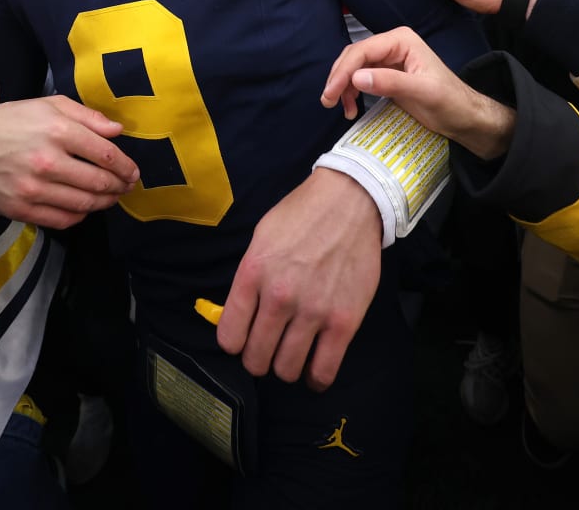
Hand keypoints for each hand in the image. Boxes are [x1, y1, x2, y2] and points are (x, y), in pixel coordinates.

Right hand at [0, 97, 139, 228]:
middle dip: (119, 186)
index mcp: (58, 131)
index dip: (126, 167)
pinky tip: (84, 208)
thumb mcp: (49, 105)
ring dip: (104, 203)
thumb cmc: (12, 120)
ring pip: (84, 204)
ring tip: (110, 197)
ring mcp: (33, 188)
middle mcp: (47, 161)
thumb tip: (118, 131)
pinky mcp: (21, 209)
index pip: (106, 155)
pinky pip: (62, 220)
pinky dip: (79, 216)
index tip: (133, 172)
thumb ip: (87, 116)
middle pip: (99, 182)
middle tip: (126, 186)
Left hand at [216, 168, 380, 391]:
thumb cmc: (302, 216)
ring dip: (286, 367)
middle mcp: (279, 296)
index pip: (229, 336)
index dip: (234, 343)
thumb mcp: (260, 239)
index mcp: (253, 273)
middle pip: (256, 359)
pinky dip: (315, 379)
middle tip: (268, 350)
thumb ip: (248, 278)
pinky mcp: (344, 321)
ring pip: (287, 369)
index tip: (243, 340)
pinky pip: (323, 371)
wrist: (350, 201)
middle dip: (258, 360)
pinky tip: (314, 372)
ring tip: (292, 356)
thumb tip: (238, 315)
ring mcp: (313, 311)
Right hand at [320, 27, 514, 159]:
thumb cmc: (450, 102)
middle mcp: (392, 45)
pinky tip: (351, 108)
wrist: (464, 117)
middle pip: (354, 57)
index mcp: (401, 40)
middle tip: (329, 101)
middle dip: (339, 78)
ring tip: (342, 109)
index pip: (362, 51)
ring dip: (343, 87)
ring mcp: (389, 60)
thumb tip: (356, 78)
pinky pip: (360, 79)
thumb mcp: (422, 93)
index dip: (343, 71)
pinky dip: (351, 92)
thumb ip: (390, 83)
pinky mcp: (387, 75)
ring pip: (354, 68)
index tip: (332, 92)